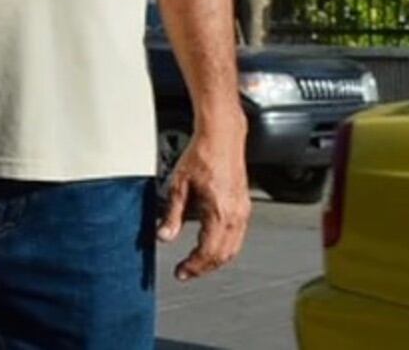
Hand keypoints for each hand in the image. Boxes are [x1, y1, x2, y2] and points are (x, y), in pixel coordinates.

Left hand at [156, 126, 250, 281]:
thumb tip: (164, 236)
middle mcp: (235, 214)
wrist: (222, 136)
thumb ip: (172, 214)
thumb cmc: (202, 154)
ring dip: (215, 260)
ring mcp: (243, 211)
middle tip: (186, 272)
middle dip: (204, 267)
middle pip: (223, 255)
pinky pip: (237, 236)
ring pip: (233, 248)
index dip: (194, 267)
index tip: (180, 272)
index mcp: (219, 212)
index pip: (208, 252)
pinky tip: (210, 245)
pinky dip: (224, 247)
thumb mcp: (178, 185)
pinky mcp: (244, 206)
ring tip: (196, 263)